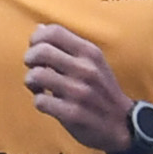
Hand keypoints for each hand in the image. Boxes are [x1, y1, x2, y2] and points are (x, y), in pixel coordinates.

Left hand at [21, 25, 138, 153]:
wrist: (122, 124)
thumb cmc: (102, 91)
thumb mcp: (93, 63)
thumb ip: (68, 47)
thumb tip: (40, 29)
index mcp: (90, 53)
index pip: (53, 31)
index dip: (37, 39)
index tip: (36, 49)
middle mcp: (86, 69)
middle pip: (40, 51)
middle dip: (29, 59)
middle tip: (34, 68)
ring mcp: (79, 92)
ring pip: (35, 75)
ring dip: (31, 82)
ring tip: (39, 88)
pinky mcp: (72, 113)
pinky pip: (40, 101)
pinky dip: (39, 101)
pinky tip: (48, 103)